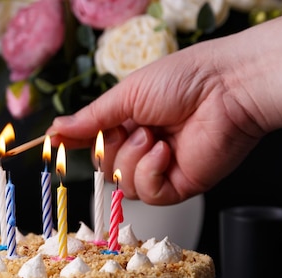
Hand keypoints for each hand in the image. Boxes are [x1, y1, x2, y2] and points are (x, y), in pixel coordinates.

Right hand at [48, 44, 263, 204]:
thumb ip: (92, 118)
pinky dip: (151, 172)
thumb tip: (56, 129)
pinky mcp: (179, 185)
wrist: (228, 89)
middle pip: (105, 168)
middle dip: (112, 149)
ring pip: (124, 184)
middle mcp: (143, 148)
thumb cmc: (184, 80)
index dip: (75, 144)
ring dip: (133, 159)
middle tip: (133, 128)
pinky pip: (148, 194)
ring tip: (155, 136)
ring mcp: (161, 168)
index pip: (94, 141)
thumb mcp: (127, 95)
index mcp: (129, 122)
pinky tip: (165, 152)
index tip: (53, 143)